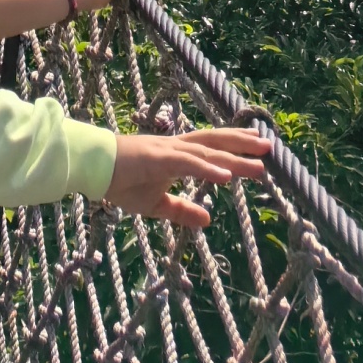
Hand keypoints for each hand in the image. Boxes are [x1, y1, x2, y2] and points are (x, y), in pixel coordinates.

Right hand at [103, 127, 268, 228]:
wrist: (92, 168)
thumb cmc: (120, 182)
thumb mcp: (157, 204)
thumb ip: (182, 211)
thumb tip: (208, 220)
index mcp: (176, 156)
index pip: (210, 147)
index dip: (233, 146)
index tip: (257, 147)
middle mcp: (176, 148)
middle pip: (215, 142)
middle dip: (242, 144)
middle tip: (269, 146)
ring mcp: (168, 151)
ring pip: (207, 152)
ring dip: (234, 157)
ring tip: (259, 163)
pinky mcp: (158, 158)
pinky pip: (188, 163)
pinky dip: (209, 168)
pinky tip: (227, 175)